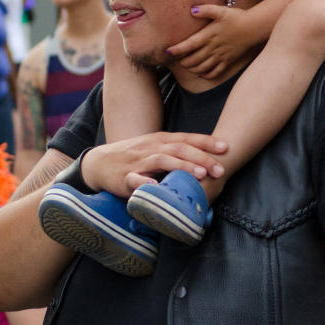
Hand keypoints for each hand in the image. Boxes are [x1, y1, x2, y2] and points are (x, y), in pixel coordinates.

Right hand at [80, 132, 227, 194]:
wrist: (98, 163)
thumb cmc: (133, 157)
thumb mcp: (155, 149)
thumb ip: (176, 153)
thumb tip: (205, 160)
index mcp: (160, 141)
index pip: (187, 138)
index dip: (206, 142)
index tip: (226, 147)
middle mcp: (151, 147)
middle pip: (180, 148)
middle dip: (202, 158)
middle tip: (220, 169)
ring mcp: (138, 161)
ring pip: (162, 160)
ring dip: (182, 166)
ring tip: (200, 174)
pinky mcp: (124, 177)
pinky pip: (135, 179)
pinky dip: (144, 182)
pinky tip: (154, 186)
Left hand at [167, 6, 263, 79]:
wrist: (254, 27)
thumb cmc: (237, 17)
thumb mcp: (221, 10)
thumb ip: (206, 10)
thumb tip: (192, 10)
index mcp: (209, 35)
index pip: (189, 45)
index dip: (177, 49)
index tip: (168, 52)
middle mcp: (213, 48)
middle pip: (193, 59)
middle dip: (182, 62)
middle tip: (176, 60)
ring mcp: (221, 56)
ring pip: (202, 67)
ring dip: (192, 69)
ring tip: (186, 67)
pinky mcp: (228, 61)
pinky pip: (215, 72)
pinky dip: (206, 75)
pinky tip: (201, 74)